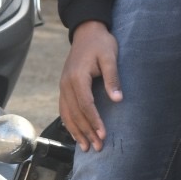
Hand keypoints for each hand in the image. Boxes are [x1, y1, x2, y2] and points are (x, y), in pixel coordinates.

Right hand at [59, 21, 121, 151]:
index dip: (94, 121)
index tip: (103, 134)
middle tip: (98, 147)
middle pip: (76, 113)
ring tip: (86, 147)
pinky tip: (75, 134)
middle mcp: (66, 84)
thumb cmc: (101, 43)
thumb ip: (113, 78)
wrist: (87, 32)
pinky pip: (64, 109)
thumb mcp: (110, 57)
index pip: (86, 105)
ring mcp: (63, 86)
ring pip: (67, 114)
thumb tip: (118, 100)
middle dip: (87, 132)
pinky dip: (69, 123)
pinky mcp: (64, 87)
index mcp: (77, 77)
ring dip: (76, 132)